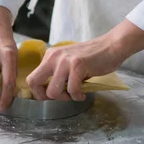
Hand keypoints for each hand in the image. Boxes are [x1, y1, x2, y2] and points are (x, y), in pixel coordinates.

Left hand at [26, 20, 143, 100]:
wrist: (111, 46)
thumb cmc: (92, 57)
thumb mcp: (68, 62)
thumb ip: (57, 73)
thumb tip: (48, 92)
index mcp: (49, 56)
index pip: (31, 78)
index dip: (37, 92)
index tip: (49, 96)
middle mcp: (53, 57)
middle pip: (34, 82)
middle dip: (43, 96)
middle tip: (58, 98)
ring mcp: (65, 61)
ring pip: (52, 90)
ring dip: (63, 98)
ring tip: (73, 95)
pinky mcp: (77, 65)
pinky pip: (71, 90)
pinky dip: (77, 96)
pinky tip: (82, 94)